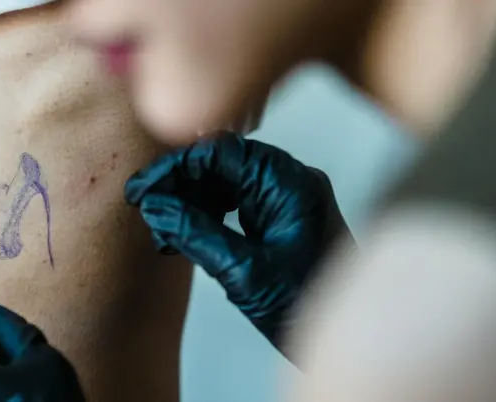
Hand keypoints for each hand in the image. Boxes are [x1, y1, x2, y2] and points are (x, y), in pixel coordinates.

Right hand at [125, 133, 352, 356]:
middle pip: (220, 165)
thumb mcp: (243, 271)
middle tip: (145, 210)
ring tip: (160, 232)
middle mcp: (289, 182)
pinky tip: (180, 237)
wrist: (352, 339)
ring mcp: (284, 200)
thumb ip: (195, 233)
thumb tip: (154, 206)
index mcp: (289, 182)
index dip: (176, 168)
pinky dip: (204, 217)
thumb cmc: (308, 307)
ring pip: (223, 184)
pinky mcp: (277, 220)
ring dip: (188, 203)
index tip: (143, 190)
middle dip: (179, 187)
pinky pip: (233, 204)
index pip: (222, 152)